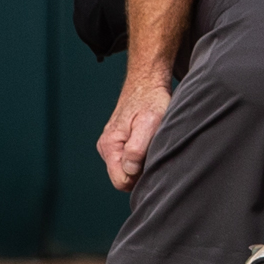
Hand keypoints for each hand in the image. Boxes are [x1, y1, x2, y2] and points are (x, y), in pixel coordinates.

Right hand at [96, 75, 173, 191]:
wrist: (147, 82)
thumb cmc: (151, 100)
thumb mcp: (149, 123)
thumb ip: (137, 148)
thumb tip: (130, 171)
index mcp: (110, 146)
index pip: (121, 181)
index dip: (140, 179)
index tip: (155, 164)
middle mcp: (106, 148)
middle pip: (123, 177)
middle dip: (141, 172)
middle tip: (157, 153)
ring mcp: (111, 145)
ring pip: (126, 169)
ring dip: (141, 163)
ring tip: (154, 145)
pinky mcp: (118, 141)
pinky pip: (128, 159)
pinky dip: (140, 156)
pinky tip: (150, 144)